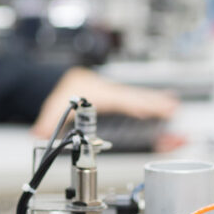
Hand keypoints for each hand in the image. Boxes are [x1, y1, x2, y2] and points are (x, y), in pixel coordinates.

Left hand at [31, 67, 178, 137]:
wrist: (68, 80)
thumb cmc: (66, 92)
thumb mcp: (53, 107)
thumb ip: (47, 123)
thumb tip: (38, 133)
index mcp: (97, 95)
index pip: (117, 100)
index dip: (131, 105)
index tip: (145, 110)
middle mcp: (111, 92)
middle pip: (134, 97)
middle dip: (152, 103)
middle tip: (170, 108)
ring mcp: (118, 94)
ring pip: (140, 97)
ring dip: (158, 102)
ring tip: (174, 108)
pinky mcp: (122, 97)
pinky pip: (141, 100)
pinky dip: (156, 102)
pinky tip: (169, 104)